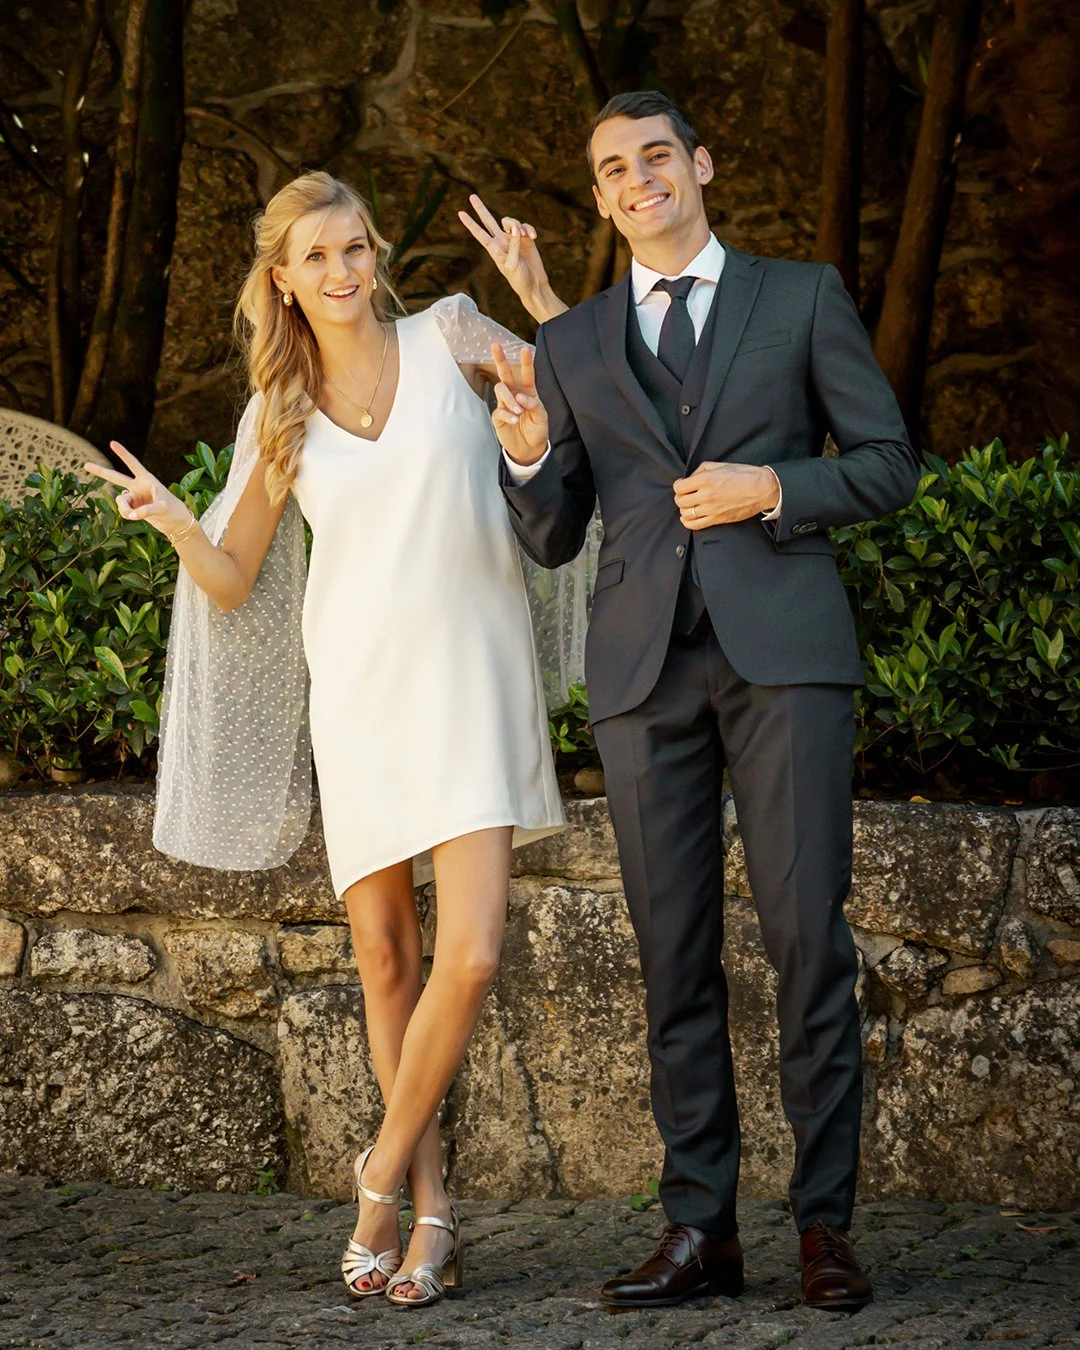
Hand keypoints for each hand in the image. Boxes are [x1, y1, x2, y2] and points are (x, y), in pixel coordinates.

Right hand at [82, 442, 193, 539]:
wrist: (175, 522)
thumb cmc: (173, 510)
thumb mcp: (162, 508)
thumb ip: (146, 511)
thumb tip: (131, 515)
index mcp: (147, 479)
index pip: (133, 464)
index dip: (123, 454)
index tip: (112, 442)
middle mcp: (138, 486)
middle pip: (115, 477)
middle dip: (100, 472)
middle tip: (85, 465)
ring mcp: (134, 497)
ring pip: (120, 501)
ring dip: (124, 509)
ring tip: (135, 515)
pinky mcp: (132, 508)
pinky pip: (123, 511)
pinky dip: (128, 515)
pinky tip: (136, 517)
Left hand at [459, 194, 548, 303]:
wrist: (534, 284)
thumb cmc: (519, 279)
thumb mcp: (512, 265)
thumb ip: (513, 246)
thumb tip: (517, 229)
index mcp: (494, 249)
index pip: (480, 233)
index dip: (470, 223)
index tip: (460, 213)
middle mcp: (502, 241)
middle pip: (489, 221)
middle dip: (481, 209)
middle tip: (472, 196)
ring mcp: (514, 239)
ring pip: (510, 222)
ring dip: (517, 224)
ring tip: (524, 234)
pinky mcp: (526, 239)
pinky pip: (525, 226)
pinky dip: (529, 229)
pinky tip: (533, 237)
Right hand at [490, 342, 548, 465]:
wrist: (530, 448)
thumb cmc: (537, 429)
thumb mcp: (542, 417)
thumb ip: (534, 404)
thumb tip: (520, 396)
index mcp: (528, 391)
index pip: (526, 374)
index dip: (525, 362)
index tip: (524, 349)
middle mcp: (515, 394)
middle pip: (505, 374)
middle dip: (500, 359)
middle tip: (495, 345)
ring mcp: (505, 404)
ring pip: (501, 389)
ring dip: (510, 399)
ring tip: (519, 411)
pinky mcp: (498, 416)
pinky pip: (499, 410)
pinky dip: (507, 414)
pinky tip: (515, 420)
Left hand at [673, 462, 779, 528]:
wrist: (762, 489)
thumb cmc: (744, 475)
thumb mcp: (721, 465)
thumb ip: (701, 470)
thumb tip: (691, 479)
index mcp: (705, 479)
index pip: (679, 487)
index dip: (679, 485)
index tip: (683, 484)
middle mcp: (706, 495)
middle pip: (680, 500)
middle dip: (681, 496)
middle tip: (686, 494)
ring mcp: (711, 509)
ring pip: (686, 513)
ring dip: (685, 508)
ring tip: (690, 504)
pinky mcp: (717, 519)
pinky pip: (695, 525)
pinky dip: (688, 522)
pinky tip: (689, 516)